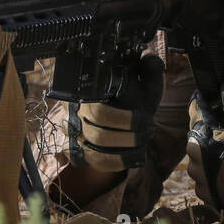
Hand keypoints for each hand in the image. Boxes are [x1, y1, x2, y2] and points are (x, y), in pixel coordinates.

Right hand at [65, 54, 164, 171]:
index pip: (98, 109)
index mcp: (90, 91)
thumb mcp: (146, 79)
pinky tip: (131, 158)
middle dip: (127, 138)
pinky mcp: (76, 149)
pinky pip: (89, 162)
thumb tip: (149, 59)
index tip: (146, 121)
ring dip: (122, 153)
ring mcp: (73, 131)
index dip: (125, 119)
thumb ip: (150, 67)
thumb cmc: (137, 94)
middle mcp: (75, 110)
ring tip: (141, 146)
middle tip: (146, 134)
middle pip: (96, 133)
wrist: (128, 110)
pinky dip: (113, 164)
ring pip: (92, 151)